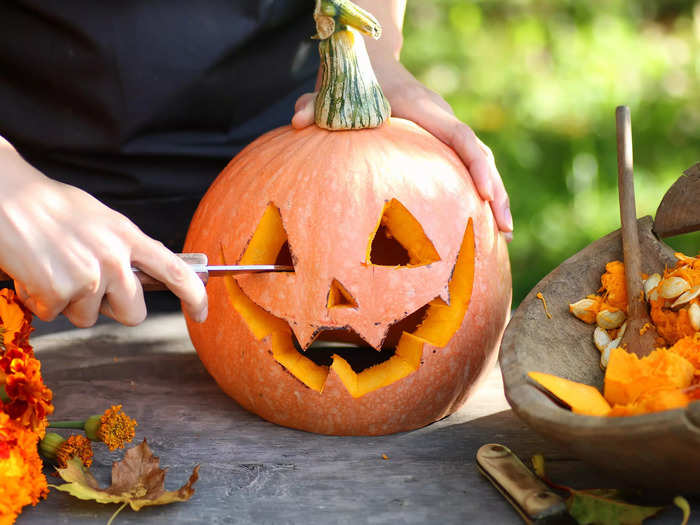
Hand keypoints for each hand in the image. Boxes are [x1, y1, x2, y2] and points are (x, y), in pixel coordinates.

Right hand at [0, 141, 207, 326]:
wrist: (5, 197)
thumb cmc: (48, 207)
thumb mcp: (100, 221)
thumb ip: (123, 248)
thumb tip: (140, 273)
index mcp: (128, 237)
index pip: (176, 272)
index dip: (195, 296)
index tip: (202, 313)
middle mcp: (115, 259)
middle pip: (133, 313)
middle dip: (111, 308)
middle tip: (85, 283)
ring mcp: (89, 277)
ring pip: (89, 317)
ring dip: (69, 302)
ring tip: (52, 267)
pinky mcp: (59, 292)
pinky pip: (55, 314)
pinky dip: (40, 300)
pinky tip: (33, 271)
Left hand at [292, 55, 512, 239]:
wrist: (372, 63)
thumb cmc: (355, 82)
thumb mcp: (333, 91)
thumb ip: (316, 105)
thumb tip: (295, 121)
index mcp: (424, 109)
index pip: (460, 136)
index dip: (476, 164)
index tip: (486, 193)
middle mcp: (442, 118)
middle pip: (480, 155)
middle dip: (496, 191)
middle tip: (505, 230)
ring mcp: (445, 129)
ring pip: (480, 162)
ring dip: (495, 196)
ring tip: (503, 236)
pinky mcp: (441, 142)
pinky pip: (466, 166)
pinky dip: (477, 190)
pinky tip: (479, 222)